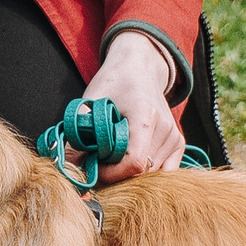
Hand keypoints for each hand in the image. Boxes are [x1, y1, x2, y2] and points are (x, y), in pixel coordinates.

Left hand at [84, 33, 184, 183]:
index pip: (134, 162)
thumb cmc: (113, 83)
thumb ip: (78, 136)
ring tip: (113, 156)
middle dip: (117, 176)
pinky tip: (129, 160)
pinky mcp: (178, 144)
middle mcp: (166, 128)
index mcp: (145, 115)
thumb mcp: (90, 103)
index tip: (94, 167)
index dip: (111, 174)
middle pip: (142, 172)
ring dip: (130, 174)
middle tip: (98, 162)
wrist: (139, 69)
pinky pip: (163, 172)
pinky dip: (145, 173)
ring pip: (151, 175)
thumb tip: (67, 168)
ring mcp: (175, 137)